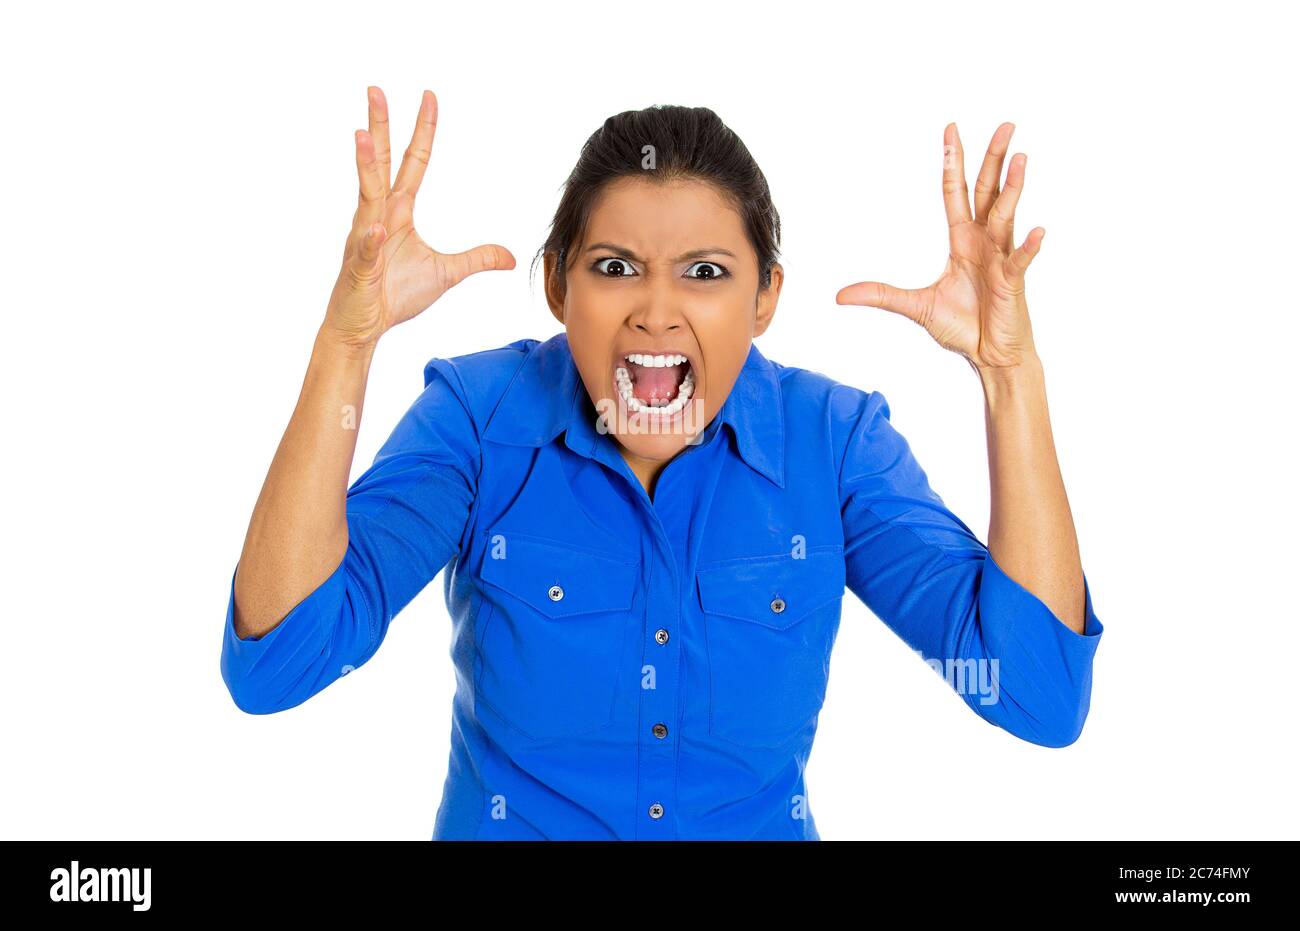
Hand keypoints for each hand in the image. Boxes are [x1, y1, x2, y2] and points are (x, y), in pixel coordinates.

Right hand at [322, 87, 515, 348]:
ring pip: (366, 196)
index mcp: (398, 211)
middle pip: (380, 164)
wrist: (363, 325)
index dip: (422, 132)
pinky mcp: (359, 268)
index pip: (413, 162)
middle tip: (376, 89)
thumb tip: (510, 257)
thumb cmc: (395, 294)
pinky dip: (369, 240)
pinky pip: (365, 250)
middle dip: (379, 127)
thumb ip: (476, 259)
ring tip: (362, 136)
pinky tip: (374, 228)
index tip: (429, 98)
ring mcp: (364, 239)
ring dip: (364, 166)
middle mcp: (377, 216)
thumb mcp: (446, 273)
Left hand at [836, 123, 1042, 371]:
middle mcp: (985, 242)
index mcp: (963, 240)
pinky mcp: (1013, 283)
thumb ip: (881, 295)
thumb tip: (841, 295)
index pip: (958, 192)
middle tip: (1005, 126)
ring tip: (1021, 159)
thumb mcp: (915, 307)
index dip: (954, 162)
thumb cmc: (962, 326)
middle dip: (994, 159)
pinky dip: (1029, 247)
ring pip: (1006, 217)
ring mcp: (1001, 259)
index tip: (951, 130)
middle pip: (989, 192)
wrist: (989, 356)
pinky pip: (1021, 261)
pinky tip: (1036, 230)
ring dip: (1013, 189)